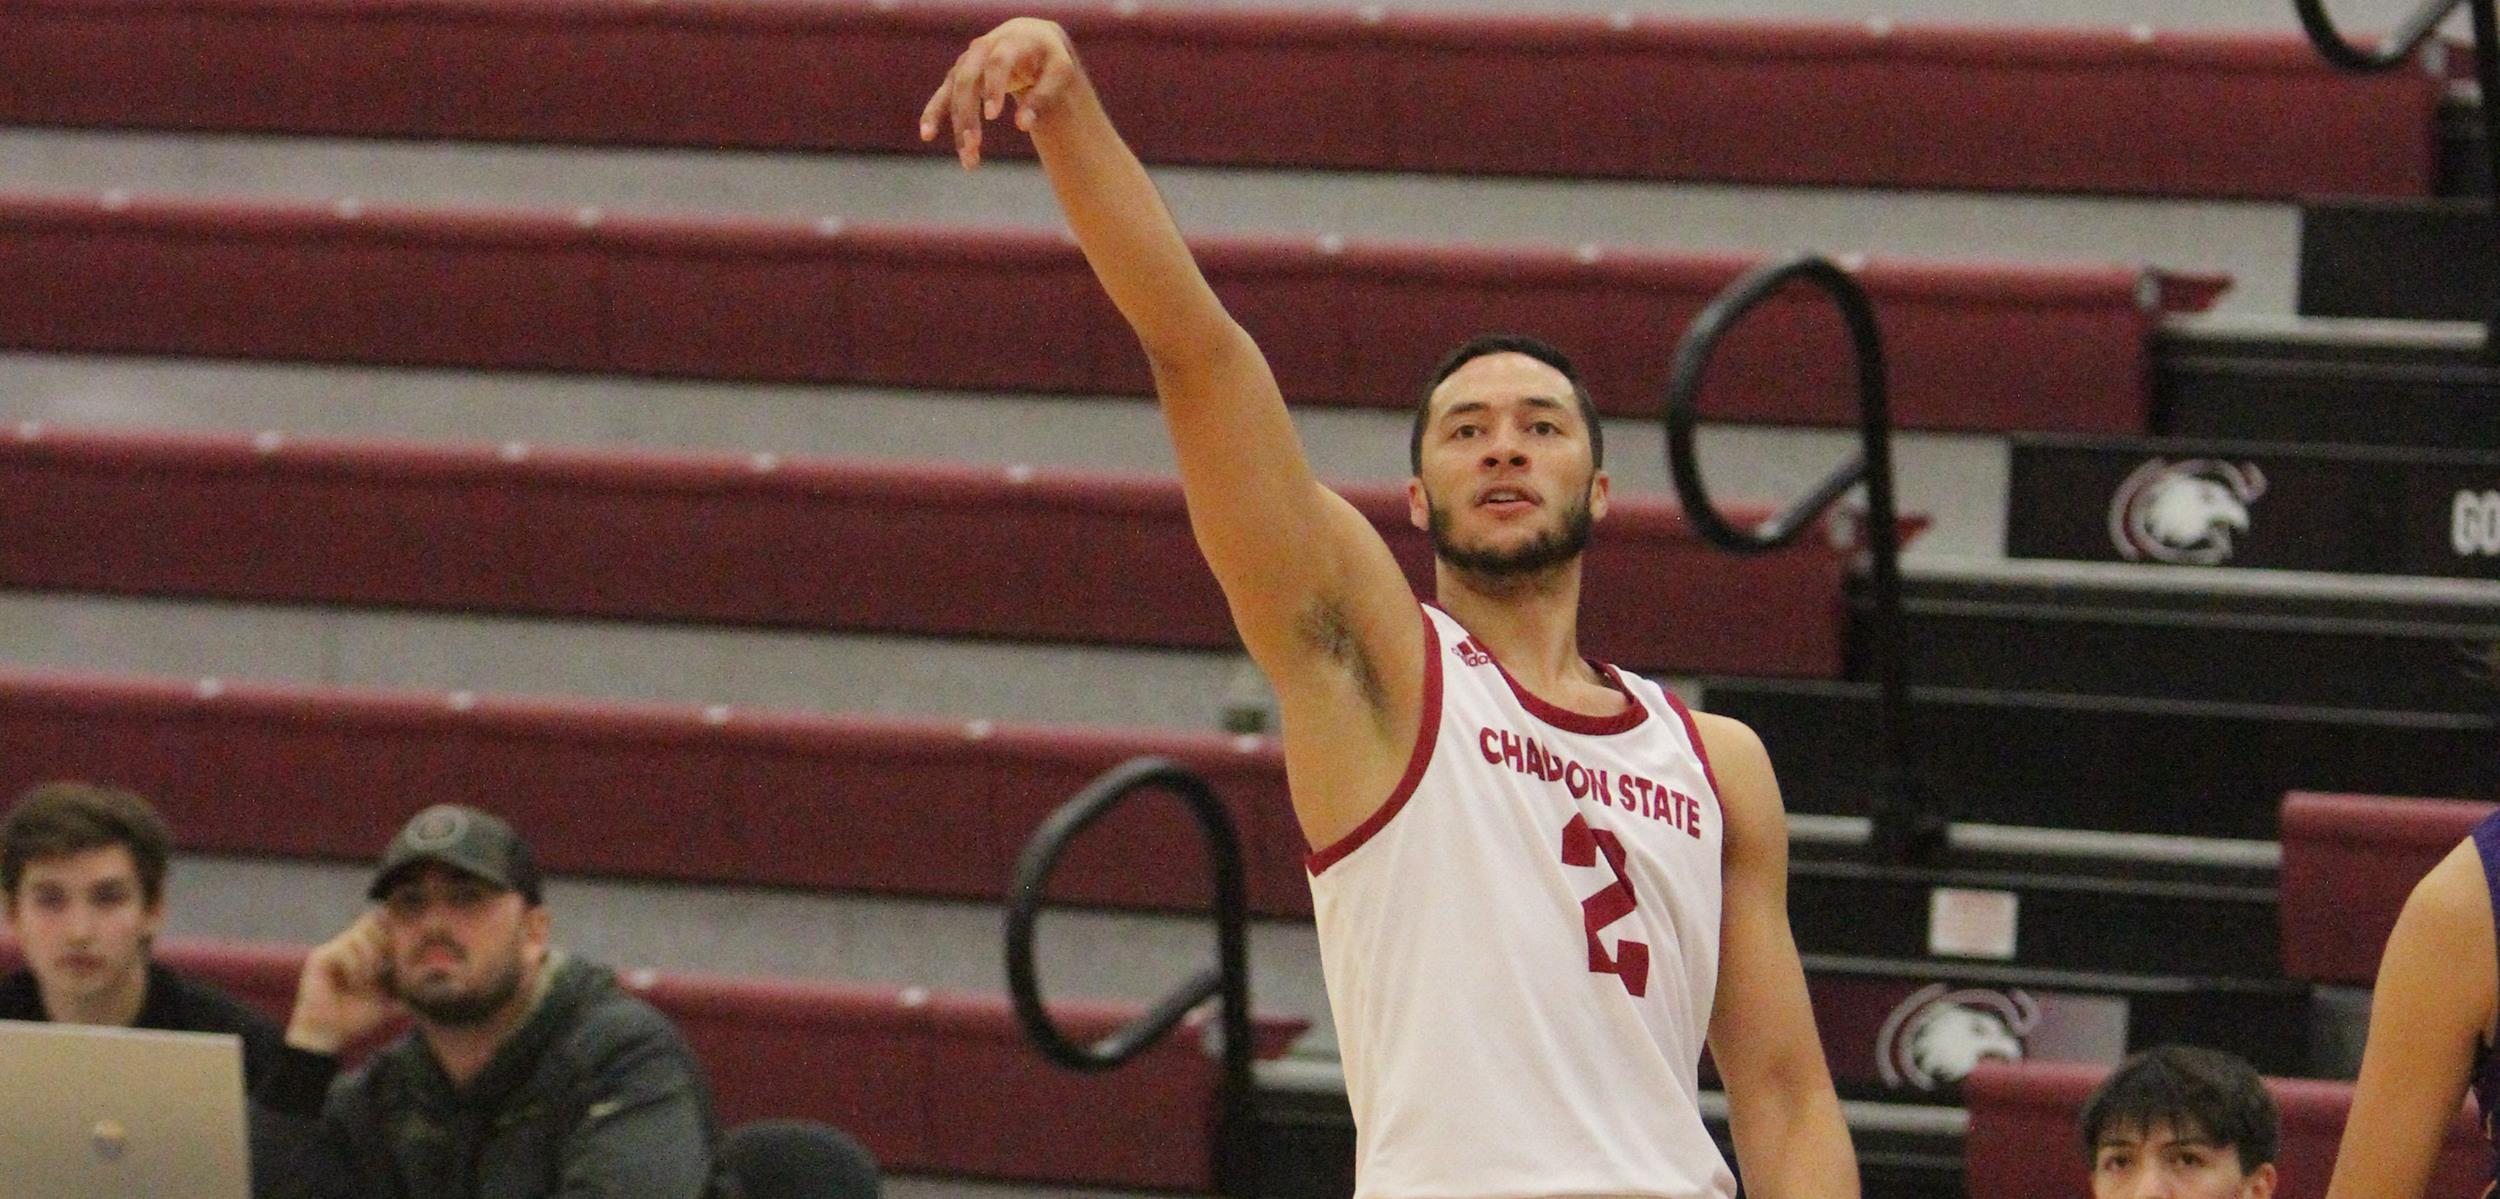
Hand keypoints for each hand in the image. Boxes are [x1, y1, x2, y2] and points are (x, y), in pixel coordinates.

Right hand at [284, 912, 401, 1054]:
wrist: (331, 1034)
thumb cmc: (359, 1016)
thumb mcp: (391, 997)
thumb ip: (407, 982)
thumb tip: (438, 973)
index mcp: (367, 951)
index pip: (384, 922)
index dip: (395, 932)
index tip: (402, 954)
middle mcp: (350, 945)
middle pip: (373, 919)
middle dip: (385, 942)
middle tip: (385, 967)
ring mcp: (334, 949)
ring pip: (361, 934)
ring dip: (371, 959)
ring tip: (367, 981)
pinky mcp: (320, 957)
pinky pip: (344, 948)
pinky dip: (355, 966)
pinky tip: (353, 983)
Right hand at [918, 17, 1082, 168]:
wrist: (1029, 39)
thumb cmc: (1048, 58)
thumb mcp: (1060, 72)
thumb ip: (1044, 96)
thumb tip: (1023, 126)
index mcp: (1009, 43)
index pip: (997, 63)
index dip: (993, 88)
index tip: (992, 116)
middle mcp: (982, 50)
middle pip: (968, 80)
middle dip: (968, 113)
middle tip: (974, 145)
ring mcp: (967, 63)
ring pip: (954, 92)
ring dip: (957, 124)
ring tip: (966, 157)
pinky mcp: (959, 77)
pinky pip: (943, 96)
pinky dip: (934, 114)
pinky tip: (927, 135)